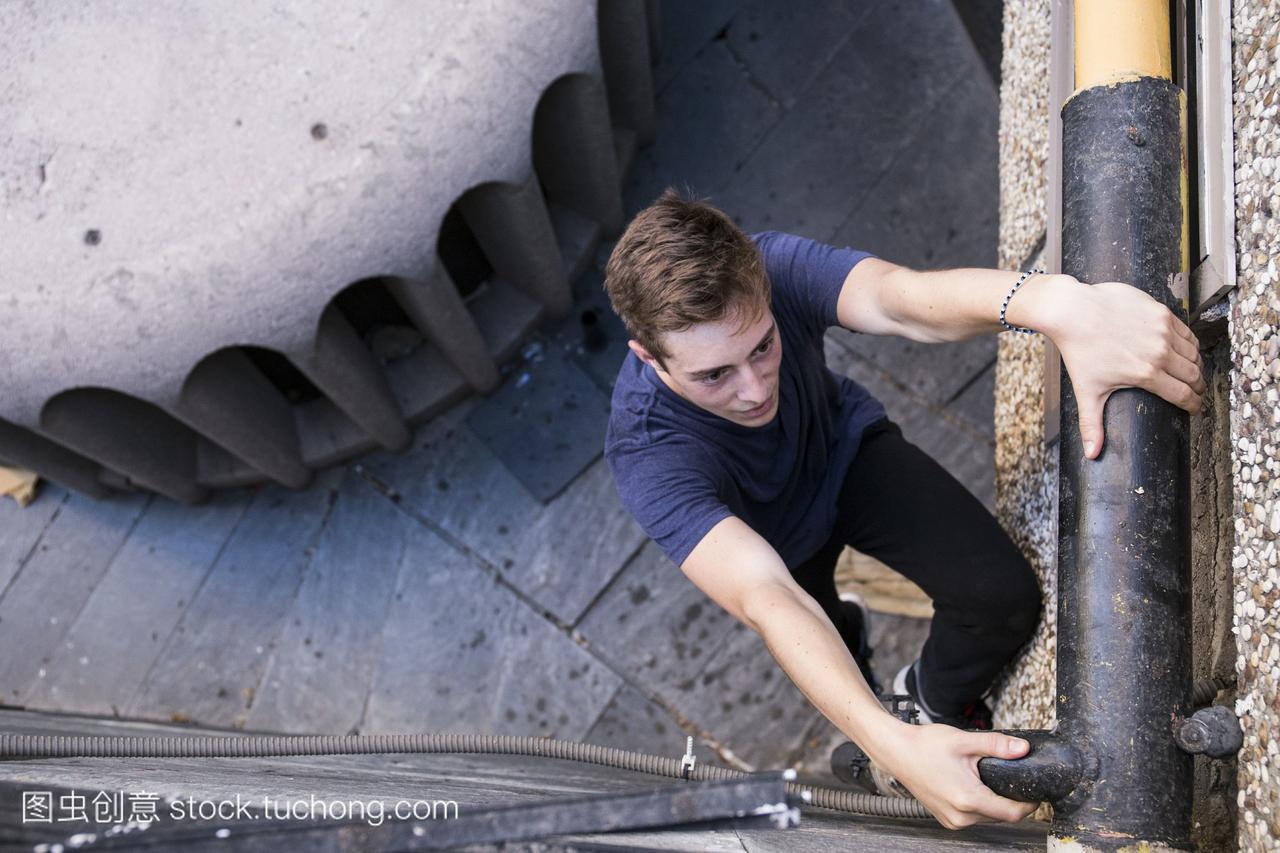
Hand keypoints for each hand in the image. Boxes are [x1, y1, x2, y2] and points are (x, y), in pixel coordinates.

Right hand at [875, 723, 1036, 828]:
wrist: (896, 751)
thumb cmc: (924, 745)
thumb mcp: (964, 741)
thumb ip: (997, 745)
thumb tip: (1023, 749)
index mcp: (968, 799)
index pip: (1012, 813)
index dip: (1028, 803)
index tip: (1034, 791)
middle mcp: (960, 816)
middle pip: (1001, 816)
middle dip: (1010, 799)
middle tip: (1009, 776)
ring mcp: (951, 820)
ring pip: (987, 817)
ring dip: (993, 802)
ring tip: (985, 778)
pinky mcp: (946, 819)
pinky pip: (972, 817)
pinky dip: (978, 804)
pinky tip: (972, 785)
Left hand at [1051, 279, 1205, 458]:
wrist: (1073, 311)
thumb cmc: (1080, 351)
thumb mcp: (1087, 391)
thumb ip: (1092, 424)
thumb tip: (1092, 454)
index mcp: (1147, 374)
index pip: (1184, 395)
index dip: (1194, 405)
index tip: (1196, 409)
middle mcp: (1160, 352)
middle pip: (1193, 375)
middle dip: (1198, 387)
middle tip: (1195, 392)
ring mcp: (1163, 330)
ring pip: (1194, 353)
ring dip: (1196, 365)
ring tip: (1192, 373)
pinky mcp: (1162, 313)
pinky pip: (1186, 332)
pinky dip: (1190, 344)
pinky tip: (1185, 350)